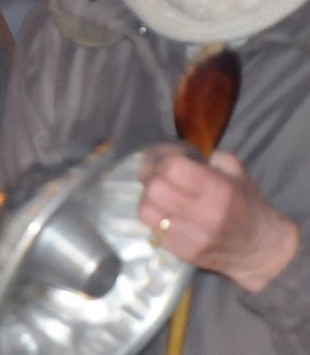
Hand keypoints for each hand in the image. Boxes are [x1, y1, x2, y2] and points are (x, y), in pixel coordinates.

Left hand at [139, 150, 299, 291]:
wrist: (260, 249)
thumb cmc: (247, 205)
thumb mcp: (237, 173)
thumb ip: (209, 158)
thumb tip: (175, 154)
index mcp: (219, 190)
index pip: (173, 169)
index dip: (166, 161)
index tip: (168, 163)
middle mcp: (204, 214)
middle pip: (156, 189)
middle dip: (152, 178)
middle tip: (157, 177)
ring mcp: (192, 237)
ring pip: (146, 211)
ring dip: (148, 198)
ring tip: (158, 195)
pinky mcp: (183, 253)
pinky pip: (152, 230)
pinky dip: (154, 218)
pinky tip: (165, 213)